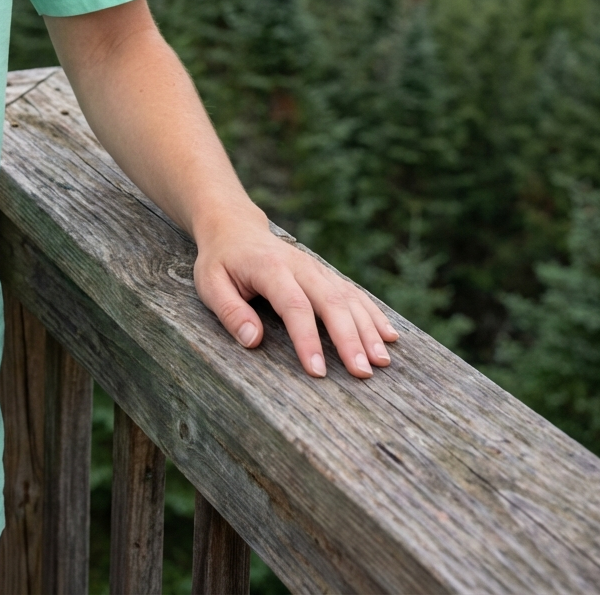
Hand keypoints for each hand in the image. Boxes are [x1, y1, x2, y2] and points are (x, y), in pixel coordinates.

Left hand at [193, 216, 398, 377]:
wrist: (235, 227)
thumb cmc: (220, 261)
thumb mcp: (210, 283)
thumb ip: (230, 311)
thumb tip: (253, 340)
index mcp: (270, 267)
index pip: (294, 305)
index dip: (307, 339)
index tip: (318, 371)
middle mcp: (300, 266)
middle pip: (330, 302)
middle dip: (349, 338)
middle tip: (363, 373)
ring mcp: (316, 268)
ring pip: (348, 298)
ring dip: (368, 329)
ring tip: (382, 362)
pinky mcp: (325, 274)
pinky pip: (353, 293)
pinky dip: (373, 314)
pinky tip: (389, 335)